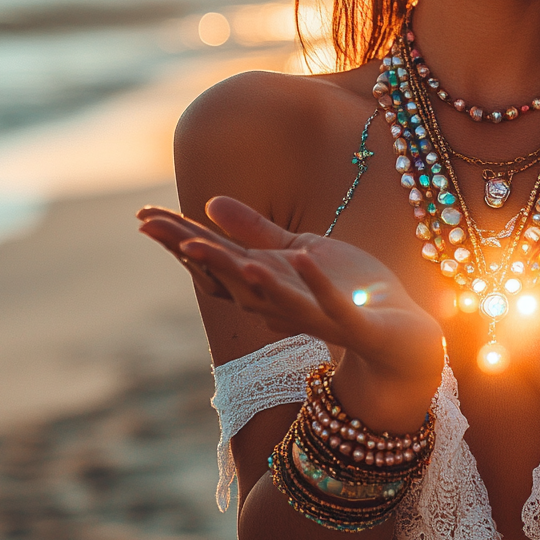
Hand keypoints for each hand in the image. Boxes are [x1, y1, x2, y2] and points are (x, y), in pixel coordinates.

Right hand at [137, 198, 443, 429]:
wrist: (397, 336)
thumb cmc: (346, 290)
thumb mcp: (299, 251)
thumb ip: (257, 232)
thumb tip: (210, 203)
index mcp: (267, 282)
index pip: (215, 258)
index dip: (179, 238)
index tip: (142, 215)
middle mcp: (280, 303)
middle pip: (230, 278)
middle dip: (196, 253)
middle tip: (157, 229)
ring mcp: (314, 314)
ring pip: (272, 297)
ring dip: (249, 276)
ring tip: (220, 249)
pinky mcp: (352, 321)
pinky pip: (330, 303)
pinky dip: (316, 283)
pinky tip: (304, 255)